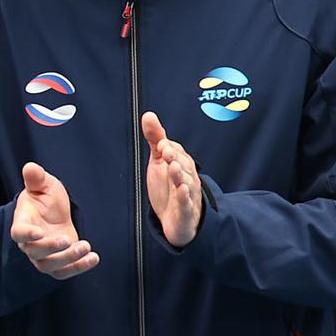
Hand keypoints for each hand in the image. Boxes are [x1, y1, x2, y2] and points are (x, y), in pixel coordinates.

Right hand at [11, 162, 98, 278]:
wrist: (54, 214)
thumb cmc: (45, 199)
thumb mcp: (43, 185)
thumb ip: (36, 178)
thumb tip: (30, 167)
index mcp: (23, 223)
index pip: (19, 233)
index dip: (26, 234)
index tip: (38, 233)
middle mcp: (30, 243)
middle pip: (35, 252)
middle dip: (52, 248)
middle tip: (69, 240)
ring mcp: (43, 255)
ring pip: (49, 265)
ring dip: (68, 259)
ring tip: (86, 247)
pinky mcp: (58, 263)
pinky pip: (64, 272)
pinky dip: (79, 268)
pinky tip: (93, 258)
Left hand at [141, 111, 202, 246]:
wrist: (176, 219)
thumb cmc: (169, 186)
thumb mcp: (159, 160)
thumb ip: (155, 138)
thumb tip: (148, 115)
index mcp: (181, 165)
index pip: (177, 153)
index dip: (169, 147)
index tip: (161, 142)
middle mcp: (186, 178)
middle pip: (183, 165)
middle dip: (175, 157)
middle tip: (166, 151)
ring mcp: (187, 194)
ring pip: (186, 183)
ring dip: (179, 174)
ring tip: (173, 167)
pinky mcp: (185, 211)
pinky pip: (186, 203)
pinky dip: (184, 197)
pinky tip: (181, 190)